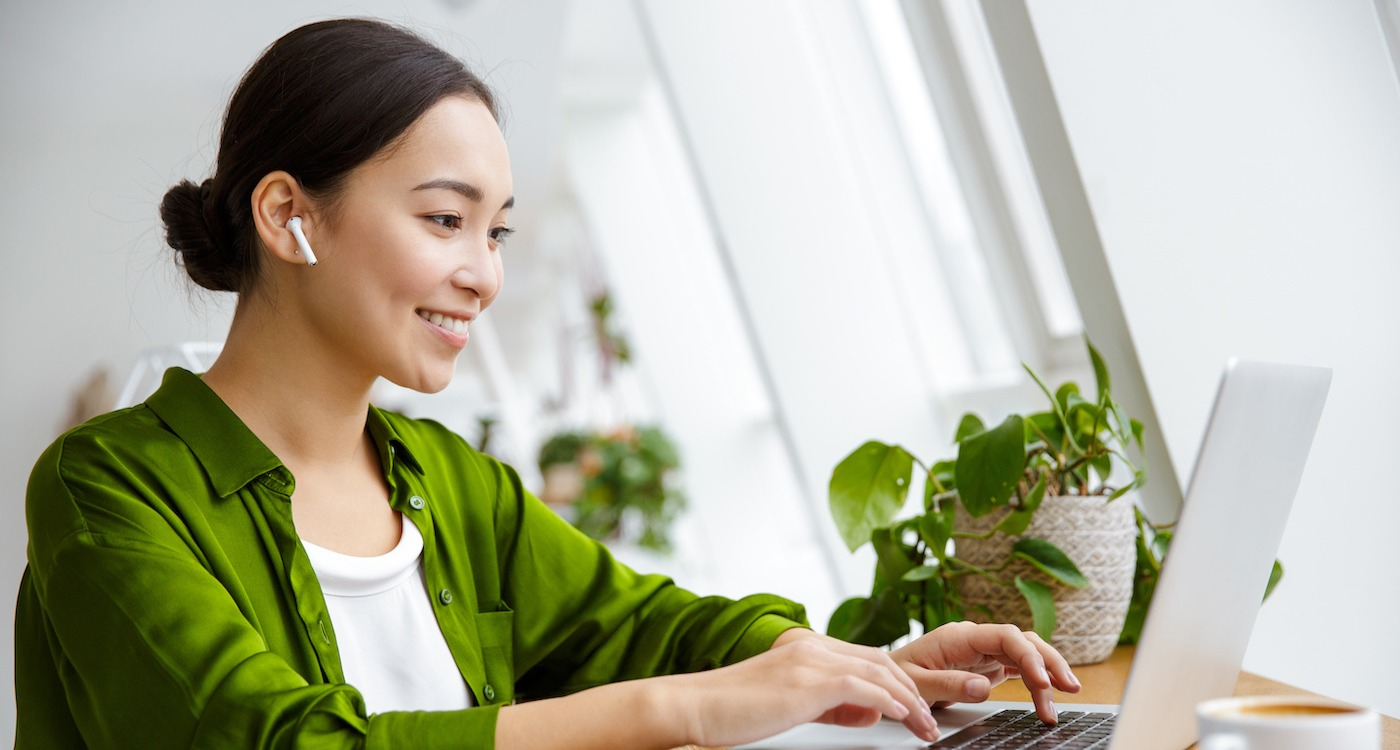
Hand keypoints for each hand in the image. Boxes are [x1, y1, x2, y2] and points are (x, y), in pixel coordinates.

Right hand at [671, 629, 941, 746]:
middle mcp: (811, 646)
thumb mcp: (791, 704)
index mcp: (806, 647)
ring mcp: (809, 660)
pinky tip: (900, 717)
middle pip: (879, 662)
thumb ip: (831, 705)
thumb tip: (870, 713)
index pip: (866, 659)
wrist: (694, 706)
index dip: (896, 683)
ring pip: (877, 672)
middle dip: (910, 691)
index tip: (914, 709)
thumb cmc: (733, 710)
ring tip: (923, 726)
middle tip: (928, 721)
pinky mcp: (806, 682)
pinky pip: (861, 688)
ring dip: (907, 701)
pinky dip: (887, 702)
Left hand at [890, 621, 1080, 723]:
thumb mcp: (916, 682)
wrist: (887, 674)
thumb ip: (948, 683)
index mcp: (960, 636)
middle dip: (1049, 661)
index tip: (1042, 680)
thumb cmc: (897, 674)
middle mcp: (976, 639)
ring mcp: (983, 651)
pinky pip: (1018, 668)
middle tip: (1069, 688)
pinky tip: (1047, 696)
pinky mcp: (987, 665)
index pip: (1005, 635)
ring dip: (1047, 673)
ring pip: (1026, 654)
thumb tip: (984, 687)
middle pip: (1023, 641)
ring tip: (1064, 698)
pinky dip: (1035, 681)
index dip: (1028, 655)